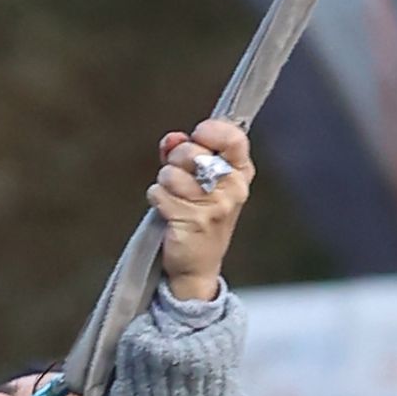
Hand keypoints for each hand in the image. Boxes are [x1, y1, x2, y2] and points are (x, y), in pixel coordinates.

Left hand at [146, 118, 253, 302]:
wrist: (197, 265)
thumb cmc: (198, 216)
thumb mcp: (199, 180)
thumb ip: (186, 152)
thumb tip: (172, 139)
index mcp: (239, 173)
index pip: (234, 138)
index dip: (210, 131)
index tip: (198, 135)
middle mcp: (232, 188)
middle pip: (192, 152)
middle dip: (176, 160)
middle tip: (181, 179)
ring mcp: (214, 205)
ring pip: (170, 173)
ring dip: (164, 184)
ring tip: (176, 200)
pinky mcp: (192, 220)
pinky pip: (158, 192)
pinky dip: (157, 199)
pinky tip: (168, 213)